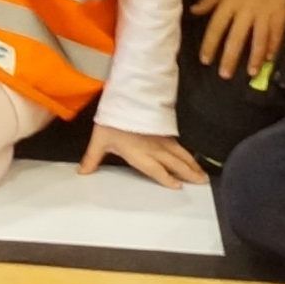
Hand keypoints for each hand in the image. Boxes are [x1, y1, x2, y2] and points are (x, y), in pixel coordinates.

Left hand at [83, 125, 206, 188]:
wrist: (124, 96)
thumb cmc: (112, 119)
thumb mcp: (99, 139)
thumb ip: (92, 158)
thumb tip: (81, 172)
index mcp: (140, 154)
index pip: (157, 171)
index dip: (168, 179)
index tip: (179, 187)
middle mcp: (154, 148)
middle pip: (175, 164)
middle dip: (189, 174)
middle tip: (203, 182)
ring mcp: (161, 138)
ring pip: (180, 154)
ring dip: (192, 164)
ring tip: (203, 174)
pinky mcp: (163, 129)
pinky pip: (178, 144)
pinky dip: (187, 152)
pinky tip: (191, 156)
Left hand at [196, 0, 284, 79]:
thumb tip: (194, 11)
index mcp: (229, 2)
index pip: (216, 27)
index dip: (210, 45)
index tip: (205, 60)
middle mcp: (245, 10)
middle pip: (236, 38)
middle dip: (230, 58)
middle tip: (225, 75)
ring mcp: (264, 13)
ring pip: (258, 40)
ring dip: (254, 58)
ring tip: (250, 73)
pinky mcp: (281, 14)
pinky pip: (276, 34)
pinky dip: (273, 47)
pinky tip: (269, 59)